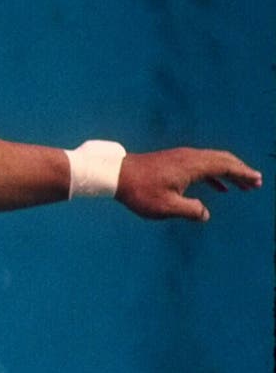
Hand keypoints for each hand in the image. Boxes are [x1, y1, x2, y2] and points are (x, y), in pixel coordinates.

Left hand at [116, 147, 262, 220]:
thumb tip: (205, 215)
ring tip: (242, 186)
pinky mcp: (174, 161)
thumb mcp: (166, 207)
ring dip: (229, 173)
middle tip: (256, 184)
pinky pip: (201, 166)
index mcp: (193, 165)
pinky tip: (218, 188)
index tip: (257, 181)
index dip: (243, 174)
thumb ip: (190, 211)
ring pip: (213, 162)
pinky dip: (214, 175)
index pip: (226, 166)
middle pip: (223, 161)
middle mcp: (191, 157)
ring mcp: (182, 157)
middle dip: (241, 172)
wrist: (115, 174)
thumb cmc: (140, 191)